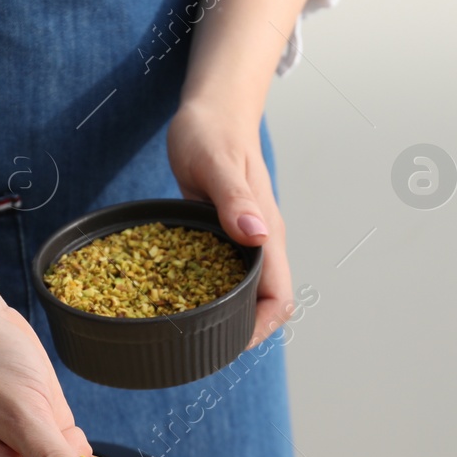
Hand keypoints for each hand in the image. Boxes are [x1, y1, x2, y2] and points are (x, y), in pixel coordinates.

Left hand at [168, 100, 292, 346]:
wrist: (213, 109)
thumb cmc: (212, 132)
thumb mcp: (216, 163)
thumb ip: (235, 199)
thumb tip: (257, 235)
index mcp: (267, 232)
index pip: (279, 298)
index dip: (261, 328)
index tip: (231, 344)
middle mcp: (261, 242)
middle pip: (265, 303)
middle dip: (241, 332)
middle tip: (199, 347)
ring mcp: (245, 240)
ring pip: (246, 292)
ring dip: (226, 315)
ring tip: (188, 333)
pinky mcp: (226, 235)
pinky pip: (225, 274)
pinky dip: (208, 293)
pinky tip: (177, 300)